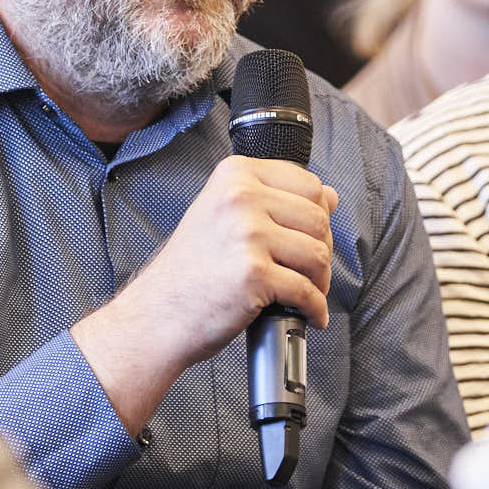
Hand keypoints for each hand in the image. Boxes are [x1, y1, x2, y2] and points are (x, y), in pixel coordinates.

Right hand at [71, 155, 337, 433]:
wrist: (157, 313)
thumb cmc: (190, 270)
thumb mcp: (225, 216)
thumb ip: (275, 200)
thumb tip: (331, 196)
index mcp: (236, 174)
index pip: (309, 184)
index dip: (318, 216)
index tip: (307, 238)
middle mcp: (241, 196)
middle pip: (319, 218)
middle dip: (322, 249)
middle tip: (309, 272)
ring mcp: (247, 233)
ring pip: (318, 253)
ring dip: (320, 281)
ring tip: (307, 292)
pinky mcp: (254, 273)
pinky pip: (306, 290)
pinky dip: (314, 308)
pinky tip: (308, 314)